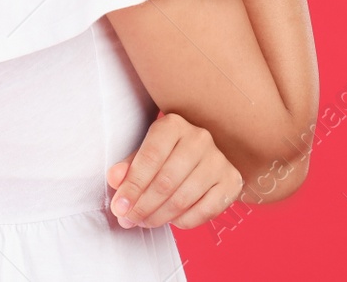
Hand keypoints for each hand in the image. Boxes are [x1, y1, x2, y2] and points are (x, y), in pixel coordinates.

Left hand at [106, 111, 244, 230]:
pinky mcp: (231, 181)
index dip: (132, 186)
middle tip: (129, 220)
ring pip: (183, 198)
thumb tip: (115, 179)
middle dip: (143, 206)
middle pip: (166, 181)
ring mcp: (218, 160)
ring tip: (145, 221)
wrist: (199, 159)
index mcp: (173, 125)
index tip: (119, 207)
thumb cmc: (165, 156)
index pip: (150, 157)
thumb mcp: (143, 155)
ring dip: (159, 216)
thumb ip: (128, 167)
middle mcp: (199, 138)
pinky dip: (184, 221)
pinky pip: (205, 210)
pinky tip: (172, 218)